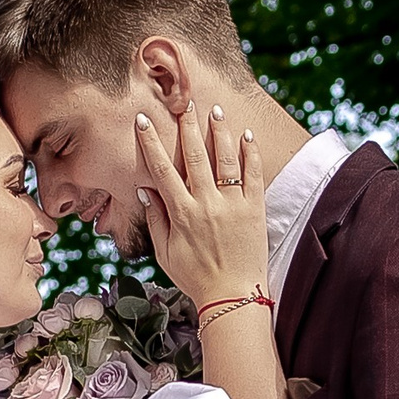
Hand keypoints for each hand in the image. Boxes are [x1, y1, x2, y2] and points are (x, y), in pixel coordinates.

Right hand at [134, 100, 267, 308]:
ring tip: (216, 110)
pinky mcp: (255, 209)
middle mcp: (206, 205)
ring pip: (224, 160)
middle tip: (184, 102)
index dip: (151, 143)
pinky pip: (253, 175)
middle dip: (187, 126)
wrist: (233, 296)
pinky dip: (250, 153)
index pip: (161, 170)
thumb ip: (156, 219)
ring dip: (219, 132)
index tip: (144, 121)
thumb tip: (145, 189)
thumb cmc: (196, 278)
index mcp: (182, 214)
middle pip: (194, 156)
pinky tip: (247, 135)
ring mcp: (233, 205)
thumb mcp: (165, 253)